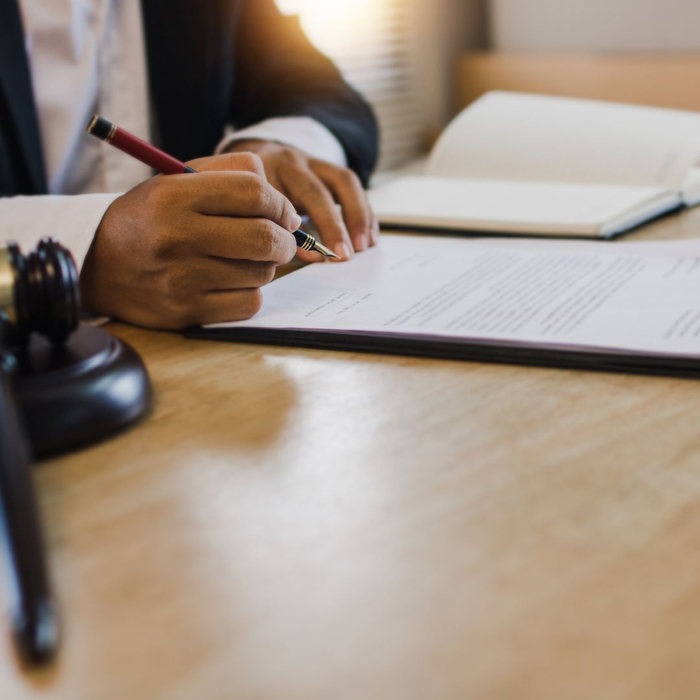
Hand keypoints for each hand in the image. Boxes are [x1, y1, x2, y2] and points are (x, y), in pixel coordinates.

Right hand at [80, 153, 298, 329]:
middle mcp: (177, 236)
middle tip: (282, 240)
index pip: (254, 192)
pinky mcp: (187, 311)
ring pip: (261, 273)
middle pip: (264, 237)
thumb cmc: (151, 219)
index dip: (281, 204)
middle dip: (286, 240)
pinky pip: (248, 303)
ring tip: (247, 259)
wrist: (98, 264)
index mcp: (174, 195)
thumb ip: (231, 174)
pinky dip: (251, 293)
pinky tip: (234, 283)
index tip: (285, 214)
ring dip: (266, 266)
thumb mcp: (177, 180)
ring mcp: (181, 278)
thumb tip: (287, 208)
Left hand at [226, 140, 378, 261]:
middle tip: (345, 254)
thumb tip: (312, 256)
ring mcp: (312, 161)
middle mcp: (289, 163)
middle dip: (333, 224)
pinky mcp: (329, 166)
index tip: (318, 255)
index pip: (282, 203)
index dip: (302, 232)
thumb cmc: (252, 194)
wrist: (256, 153)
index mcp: (262, 174)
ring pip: (343, 180)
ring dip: (358, 215)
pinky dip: (364, 212)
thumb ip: (275, 232)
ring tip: (364, 245)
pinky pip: (353, 185)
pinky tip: (370, 235)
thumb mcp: (252, 211)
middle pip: (315, 191)